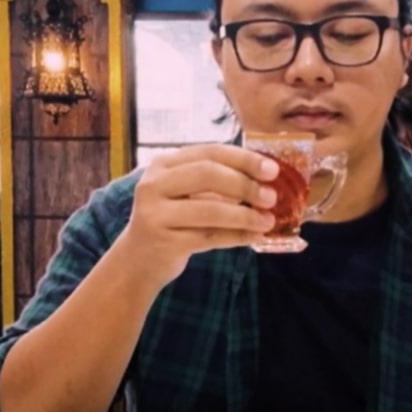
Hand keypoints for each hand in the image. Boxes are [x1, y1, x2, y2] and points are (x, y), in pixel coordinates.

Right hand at [113, 144, 278, 287]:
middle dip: (245, 184)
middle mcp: (154, 184)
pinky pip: (209, 237)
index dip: (244, 159)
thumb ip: (216, 182)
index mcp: (163, 164)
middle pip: (207, 174)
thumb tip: (266, 179)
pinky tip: (255, 237)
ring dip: (245, 215)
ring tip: (268, 220)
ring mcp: (155, 213)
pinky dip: (237, 236)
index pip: (209, 152)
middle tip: (271, 197)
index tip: (273, 169)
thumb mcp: (186, 194)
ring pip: (210, 209)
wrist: (138, 260)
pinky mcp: (163, 242)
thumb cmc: (171, 221)